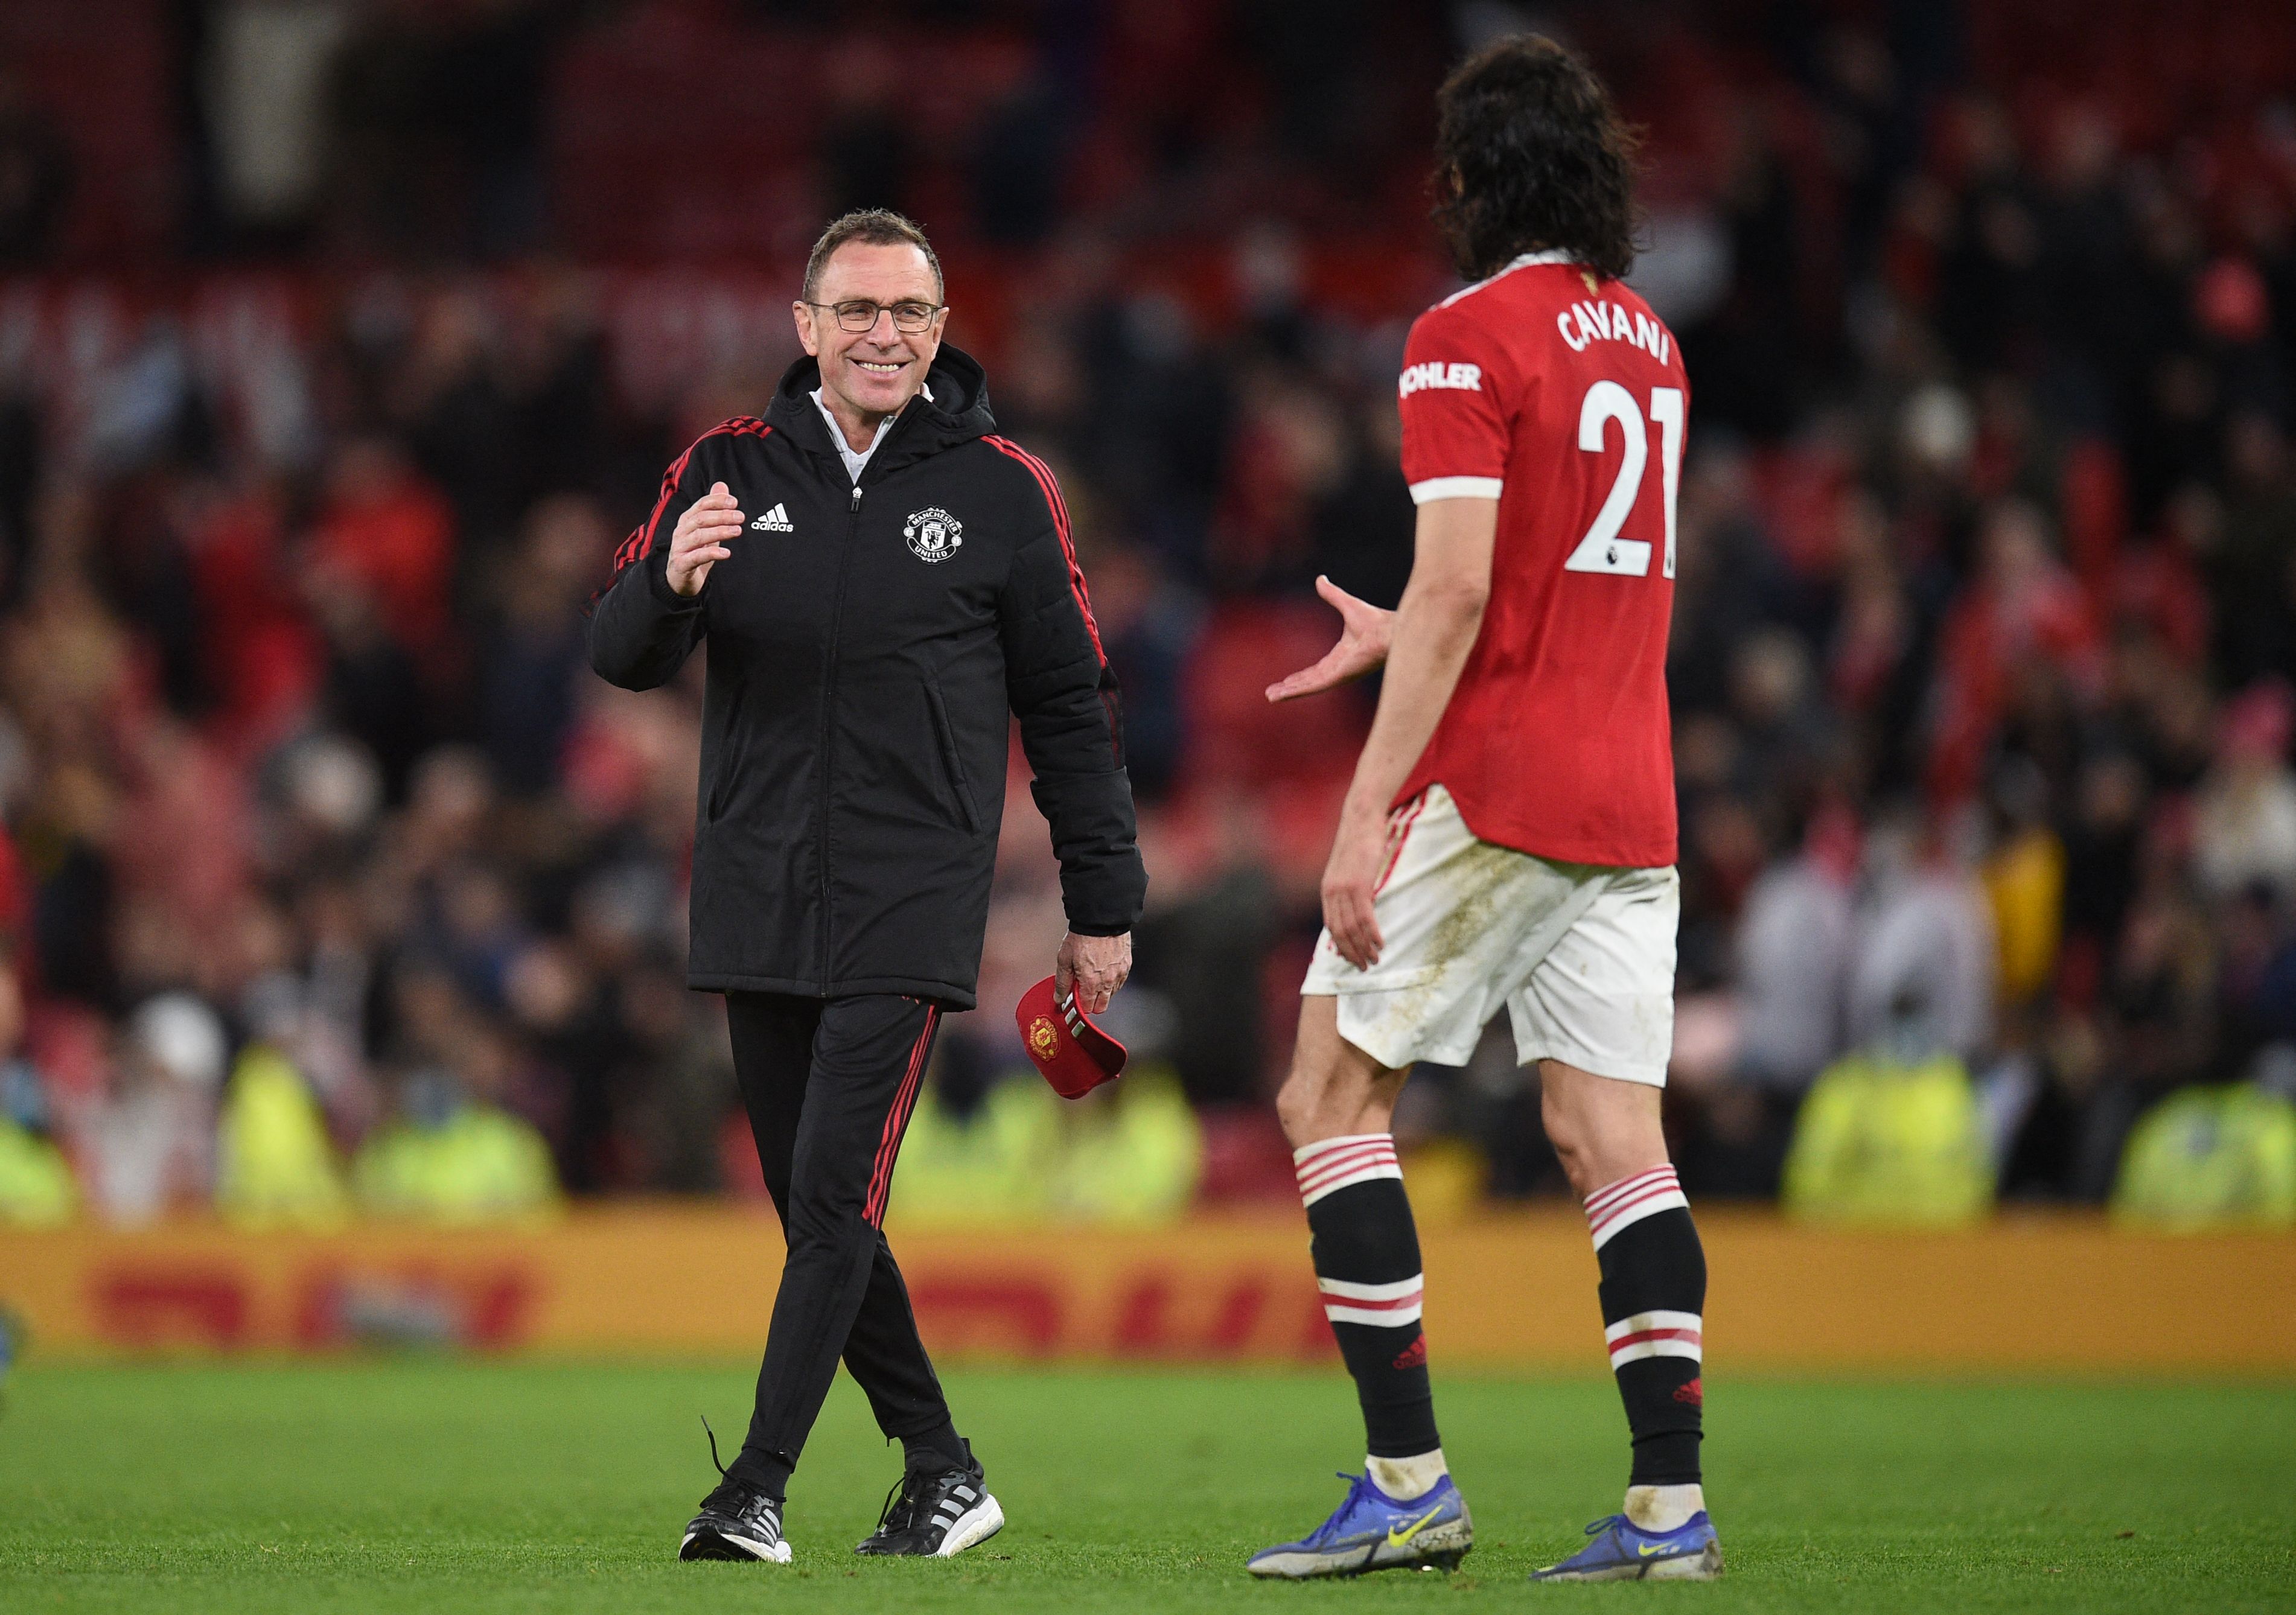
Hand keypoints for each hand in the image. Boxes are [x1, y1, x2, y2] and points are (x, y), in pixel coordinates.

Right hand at [665, 482, 743, 596]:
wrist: (679, 579)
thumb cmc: (695, 550)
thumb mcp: (705, 528)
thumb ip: (713, 508)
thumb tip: (721, 485)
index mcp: (687, 520)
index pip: (701, 505)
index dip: (717, 501)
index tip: (735, 502)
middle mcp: (681, 531)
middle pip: (701, 519)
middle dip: (722, 516)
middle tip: (741, 517)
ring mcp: (680, 548)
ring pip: (699, 536)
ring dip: (720, 532)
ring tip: (737, 531)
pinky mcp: (682, 564)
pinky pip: (696, 557)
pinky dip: (712, 554)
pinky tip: (727, 553)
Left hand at [1056, 930, 1131, 1015]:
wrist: (1101, 920)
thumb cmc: (1083, 936)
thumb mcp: (1064, 959)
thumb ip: (1062, 982)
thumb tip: (1059, 997)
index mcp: (1091, 982)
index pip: (1086, 1008)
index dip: (1078, 1005)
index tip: (1073, 998)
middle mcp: (1107, 981)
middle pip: (1101, 1007)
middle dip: (1091, 1003)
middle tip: (1082, 991)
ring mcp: (1119, 974)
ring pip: (1111, 995)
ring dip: (1102, 991)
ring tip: (1093, 977)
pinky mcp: (1126, 966)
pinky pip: (1119, 982)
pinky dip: (1111, 981)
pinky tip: (1103, 971)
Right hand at [1265, 576, 1393, 701]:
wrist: (1389, 631)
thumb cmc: (1376, 620)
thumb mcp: (1346, 604)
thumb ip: (1332, 594)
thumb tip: (1321, 579)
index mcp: (1341, 656)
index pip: (1317, 669)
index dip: (1301, 675)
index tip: (1287, 680)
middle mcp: (1338, 668)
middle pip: (1309, 681)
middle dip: (1291, 687)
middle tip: (1272, 694)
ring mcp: (1338, 675)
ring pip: (1308, 687)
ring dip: (1289, 692)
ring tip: (1271, 697)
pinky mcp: (1338, 678)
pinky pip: (1313, 686)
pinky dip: (1296, 691)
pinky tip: (1282, 694)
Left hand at [1321, 808, 1389, 968]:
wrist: (1361, 818)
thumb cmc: (1359, 841)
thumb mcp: (1347, 868)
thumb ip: (1347, 887)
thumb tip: (1357, 905)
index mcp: (1327, 890)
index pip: (1331, 926)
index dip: (1341, 946)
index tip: (1351, 959)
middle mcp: (1331, 892)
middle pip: (1340, 932)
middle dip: (1352, 953)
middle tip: (1364, 967)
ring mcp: (1344, 889)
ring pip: (1352, 928)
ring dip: (1364, 947)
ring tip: (1375, 959)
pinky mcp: (1359, 884)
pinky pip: (1365, 916)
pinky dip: (1372, 933)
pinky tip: (1380, 943)